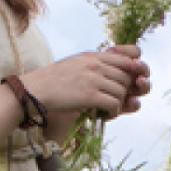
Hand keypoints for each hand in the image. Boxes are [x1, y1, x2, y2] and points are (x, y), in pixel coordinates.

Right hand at [20, 48, 145, 117]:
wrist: (34, 90)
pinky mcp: (89, 95)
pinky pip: (114, 103)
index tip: (131, 81)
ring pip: (122, 91)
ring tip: (109, 109)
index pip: (130, 57)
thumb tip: (118, 72)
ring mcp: (93, 79)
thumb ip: (96, 65)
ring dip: (119, 103)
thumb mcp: (76, 64)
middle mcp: (96, 64)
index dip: (136, 70)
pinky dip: (113, 112)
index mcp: (94, 56)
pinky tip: (105, 114)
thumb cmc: (53, 80)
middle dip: (127, 91)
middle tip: (116, 99)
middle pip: (128, 77)